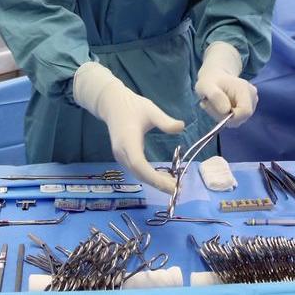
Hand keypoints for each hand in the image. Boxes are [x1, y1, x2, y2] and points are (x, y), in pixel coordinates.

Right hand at [73, 62, 184, 191]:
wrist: (113, 105)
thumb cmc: (133, 106)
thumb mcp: (151, 110)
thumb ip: (165, 121)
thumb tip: (182, 127)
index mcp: (128, 141)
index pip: (139, 164)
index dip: (154, 177)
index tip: (171, 185)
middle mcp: (122, 152)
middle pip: (139, 173)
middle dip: (158, 183)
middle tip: (178, 189)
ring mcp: (121, 156)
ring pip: (138, 174)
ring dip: (154, 181)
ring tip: (174, 184)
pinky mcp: (123, 157)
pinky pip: (137, 170)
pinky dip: (150, 176)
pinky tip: (164, 177)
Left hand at [195, 42, 257, 126]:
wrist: (216, 77)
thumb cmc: (210, 81)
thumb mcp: (205, 86)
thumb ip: (215, 96)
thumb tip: (226, 111)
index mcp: (245, 89)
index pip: (245, 112)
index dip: (230, 116)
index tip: (215, 108)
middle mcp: (252, 96)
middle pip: (241, 118)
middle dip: (223, 116)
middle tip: (209, 105)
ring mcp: (252, 103)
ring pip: (238, 120)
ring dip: (222, 116)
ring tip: (213, 104)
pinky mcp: (248, 108)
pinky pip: (236, 119)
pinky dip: (225, 116)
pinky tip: (219, 106)